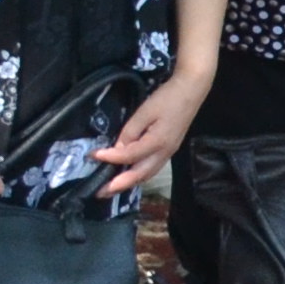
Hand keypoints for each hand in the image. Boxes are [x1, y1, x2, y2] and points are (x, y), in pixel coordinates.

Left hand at [94, 63, 214, 199]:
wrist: (192, 90)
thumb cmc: (167, 98)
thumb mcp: (145, 111)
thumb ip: (130, 131)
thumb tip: (117, 149)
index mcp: (157, 142)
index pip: (129, 156)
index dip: (109, 157)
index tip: (93, 156)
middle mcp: (164, 153)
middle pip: (139, 175)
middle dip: (118, 185)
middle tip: (99, 192)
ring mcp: (168, 153)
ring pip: (147, 175)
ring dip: (128, 184)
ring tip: (111, 189)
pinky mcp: (170, 150)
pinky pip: (152, 169)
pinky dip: (138, 176)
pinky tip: (130, 175)